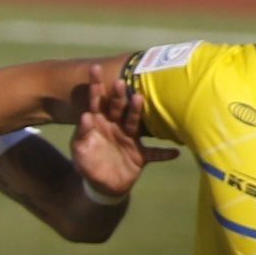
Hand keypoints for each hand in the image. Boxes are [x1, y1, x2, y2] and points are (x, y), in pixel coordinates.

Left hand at [72, 67, 171, 198]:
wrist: (102, 186)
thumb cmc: (89, 165)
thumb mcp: (79, 151)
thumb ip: (82, 135)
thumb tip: (86, 116)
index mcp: (100, 124)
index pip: (96, 102)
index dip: (95, 86)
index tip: (94, 69)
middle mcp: (116, 127)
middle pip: (117, 108)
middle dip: (119, 95)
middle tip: (120, 82)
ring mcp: (130, 140)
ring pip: (135, 123)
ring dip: (137, 112)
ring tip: (139, 99)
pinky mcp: (141, 156)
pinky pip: (155, 154)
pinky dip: (164, 153)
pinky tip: (175, 152)